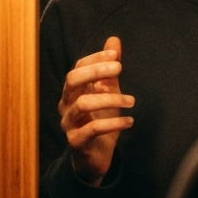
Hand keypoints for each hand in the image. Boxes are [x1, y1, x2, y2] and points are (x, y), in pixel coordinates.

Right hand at [59, 36, 134, 185]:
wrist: (95, 157)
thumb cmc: (100, 120)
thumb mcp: (108, 92)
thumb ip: (109, 69)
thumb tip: (114, 40)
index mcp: (73, 90)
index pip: (78, 67)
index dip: (95, 59)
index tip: (116, 54)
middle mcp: (66, 104)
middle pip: (72, 80)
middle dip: (95, 71)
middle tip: (119, 68)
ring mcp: (69, 123)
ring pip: (83, 104)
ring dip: (110, 99)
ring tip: (131, 101)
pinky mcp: (76, 142)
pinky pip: (92, 129)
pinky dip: (113, 123)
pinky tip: (130, 121)